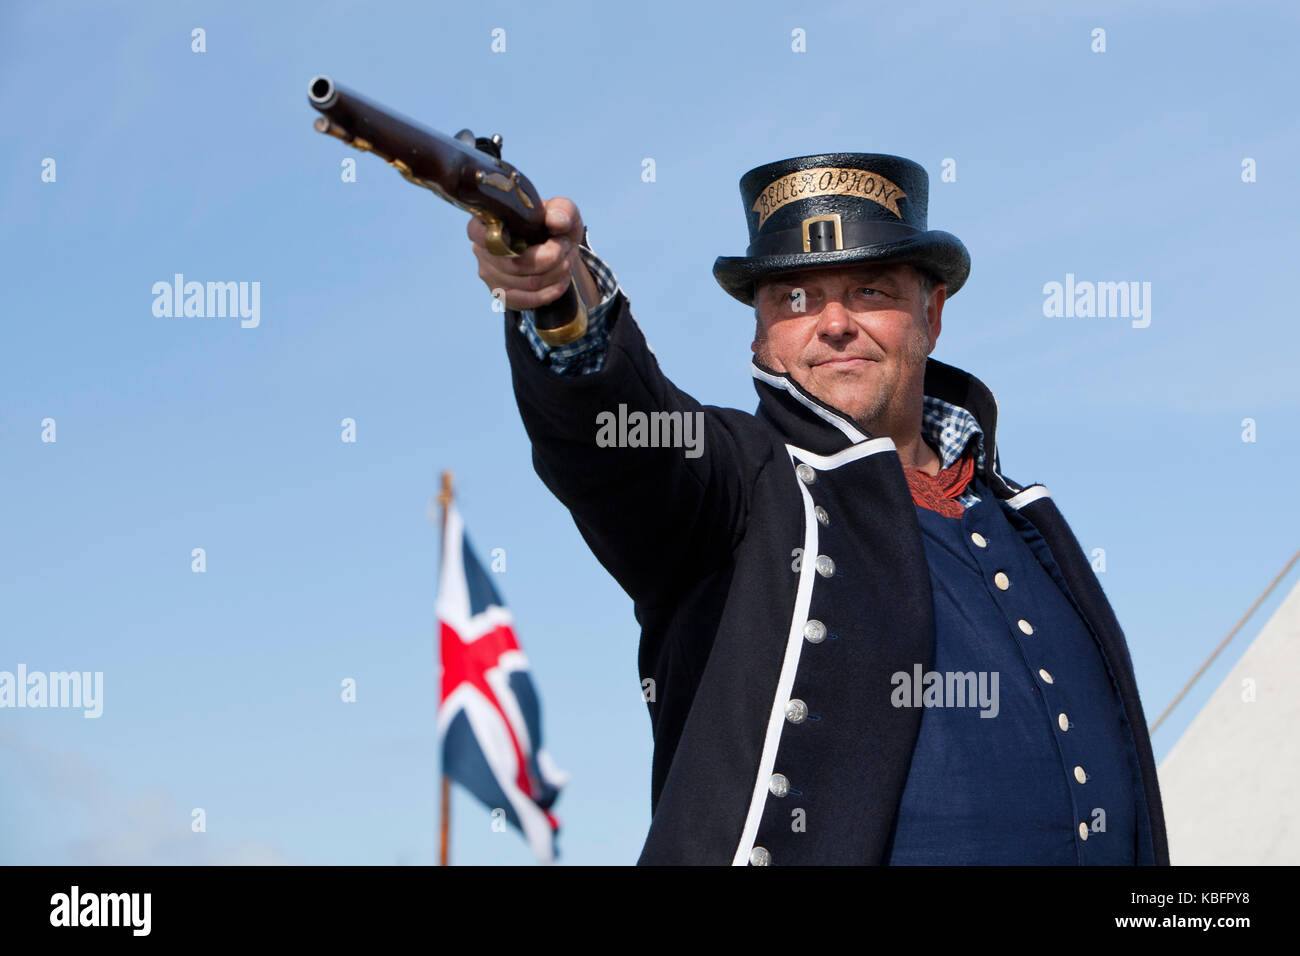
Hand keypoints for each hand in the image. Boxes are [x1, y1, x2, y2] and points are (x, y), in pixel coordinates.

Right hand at [467, 197, 594, 310]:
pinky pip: (529, 300)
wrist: (557, 250)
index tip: (537, 237)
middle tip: (565, 246)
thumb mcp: (562, 210)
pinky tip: (561, 280)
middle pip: (515, 264)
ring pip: (527, 283)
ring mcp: (490, 275)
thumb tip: (555, 221)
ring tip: (566, 260)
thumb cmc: (553, 227)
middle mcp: (482, 250)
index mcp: (488, 222)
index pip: (479, 234)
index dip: (505, 240)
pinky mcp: (502, 295)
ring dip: (556, 272)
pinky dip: (552, 291)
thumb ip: (562, 209)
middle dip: (551, 257)